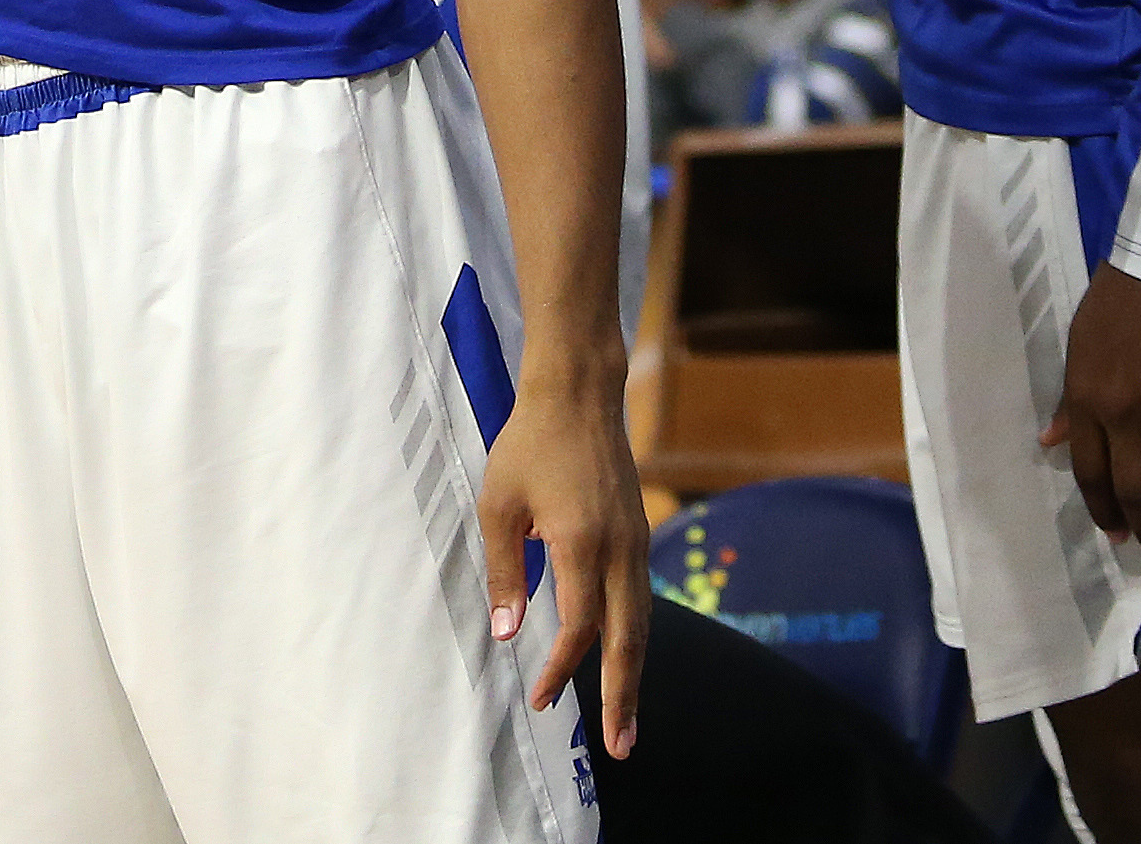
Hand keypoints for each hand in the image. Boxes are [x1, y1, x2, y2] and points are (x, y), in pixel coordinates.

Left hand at [480, 360, 649, 760]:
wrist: (578, 393)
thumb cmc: (528, 444)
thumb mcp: (498, 505)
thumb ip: (505, 571)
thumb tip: (505, 633)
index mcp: (582, 544)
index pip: (578, 627)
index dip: (561, 668)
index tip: (542, 698)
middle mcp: (620, 550)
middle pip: (628, 639)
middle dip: (624, 696)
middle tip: (621, 747)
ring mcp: (636, 542)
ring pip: (641, 622)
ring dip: (634, 674)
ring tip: (628, 721)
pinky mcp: (638, 533)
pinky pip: (640, 599)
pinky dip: (634, 637)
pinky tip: (624, 658)